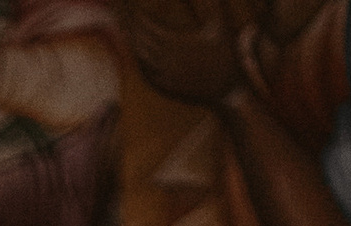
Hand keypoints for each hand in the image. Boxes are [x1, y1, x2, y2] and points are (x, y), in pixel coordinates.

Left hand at [123, 0, 244, 105]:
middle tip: (123, 15)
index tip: (135, 7)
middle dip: (132, 27)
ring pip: (140, 57)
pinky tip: (137, 50)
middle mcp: (167, 62)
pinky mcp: (165, 87)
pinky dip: (139, 59)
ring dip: (133, 42)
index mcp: (178, 44)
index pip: (150, 27)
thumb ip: (210, 3)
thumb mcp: (219, 24)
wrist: (228, 90)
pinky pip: (145, 72)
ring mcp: (164, 76)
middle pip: (141, 41)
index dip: (141, 17)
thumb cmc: (226, 54)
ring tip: (126, 29)